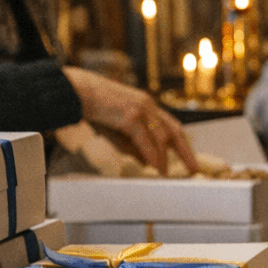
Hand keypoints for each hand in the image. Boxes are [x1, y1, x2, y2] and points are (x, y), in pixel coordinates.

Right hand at [62, 66, 195, 172]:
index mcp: (146, 104)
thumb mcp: (116, 126)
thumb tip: (145, 162)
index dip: (182, 143)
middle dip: (186, 152)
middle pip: (174, 130)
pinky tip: (154, 168)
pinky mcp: (129, 115)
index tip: (190, 159)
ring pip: (161, 137)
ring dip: (165, 159)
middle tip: (193, 170)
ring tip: (166, 177)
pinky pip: (145, 140)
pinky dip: (152, 156)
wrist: (74, 90)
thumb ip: (132, 142)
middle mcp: (147, 105)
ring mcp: (140, 109)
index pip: (171, 125)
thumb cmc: (91, 108)